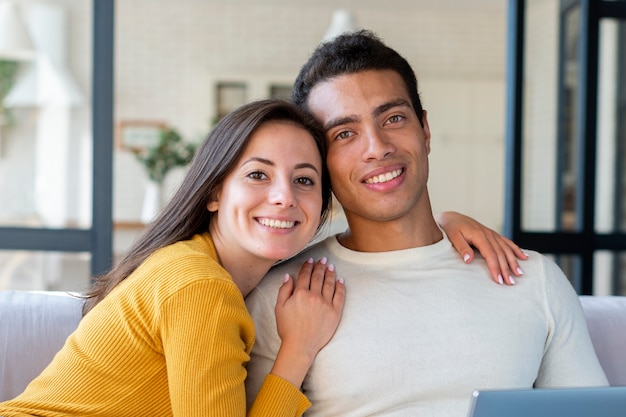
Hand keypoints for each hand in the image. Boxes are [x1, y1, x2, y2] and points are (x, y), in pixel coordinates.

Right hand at [270, 257, 344, 387]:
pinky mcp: (335, 312)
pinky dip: (340, 287)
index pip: (305, 275)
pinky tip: (340, 281)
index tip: (310, 260)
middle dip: (320, 266)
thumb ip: (284, 290)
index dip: (308, 266)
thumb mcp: (279, 308)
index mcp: (300, 293)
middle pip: (318, 277)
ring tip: (331, 267)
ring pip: (329, 283)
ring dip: (330, 273)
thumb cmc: (288, 328)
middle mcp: (314, 296)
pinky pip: (340, 296)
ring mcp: (326, 304)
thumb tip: (288, 276)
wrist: (300, 346)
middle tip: (323, 260)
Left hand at [436, 211, 527, 284]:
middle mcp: (488, 234)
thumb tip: (468, 260)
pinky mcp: (492, 235)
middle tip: (510, 283)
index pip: (490, 254)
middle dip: (506, 269)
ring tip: (519, 274)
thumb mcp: (453, 237)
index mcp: (479, 235)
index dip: (495, 267)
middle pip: (500, 254)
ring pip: (506, 249)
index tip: (498, 280)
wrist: (452, 218)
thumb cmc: (451, 228)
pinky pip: (507, 242)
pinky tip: (524, 257)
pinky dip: (516, 250)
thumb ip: (462, 248)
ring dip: (514, 262)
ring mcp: (492, 234)